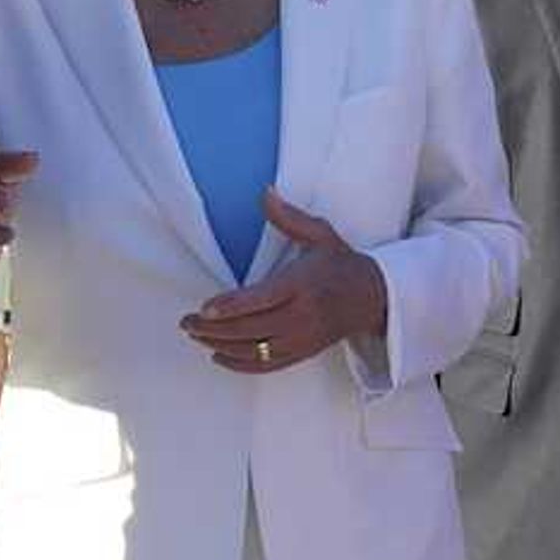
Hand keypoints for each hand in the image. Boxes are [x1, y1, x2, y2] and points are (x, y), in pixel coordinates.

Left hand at [179, 191, 385, 373]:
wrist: (373, 298)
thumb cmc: (341, 263)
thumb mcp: (320, 235)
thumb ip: (289, 218)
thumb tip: (265, 193)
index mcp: (303, 285)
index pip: (261, 300)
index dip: (230, 307)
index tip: (204, 308)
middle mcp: (302, 316)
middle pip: (251, 329)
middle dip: (214, 328)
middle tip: (186, 322)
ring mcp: (302, 338)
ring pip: (255, 350)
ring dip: (220, 345)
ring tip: (196, 336)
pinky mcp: (303, 352)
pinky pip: (267, 365)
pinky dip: (240, 364)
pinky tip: (218, 355)